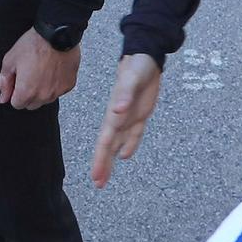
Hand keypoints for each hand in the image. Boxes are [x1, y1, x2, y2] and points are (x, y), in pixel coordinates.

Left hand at [0, 28, 80, 109]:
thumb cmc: (33, 45)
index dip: (14, 94)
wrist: (57, 35)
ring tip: (40, 72)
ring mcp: (58, 92)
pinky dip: (54, 85)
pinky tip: (52, 71)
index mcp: (27, 92)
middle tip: (28, 77)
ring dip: (41, 91)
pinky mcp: (69, 85)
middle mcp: (44, 96)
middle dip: (27, 95)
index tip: (17, 83)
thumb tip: (4, 96)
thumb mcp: (10, 60)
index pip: (17, 104)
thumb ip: (6, 82)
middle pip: (31, 104)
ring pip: (46, 99)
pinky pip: (58, 91)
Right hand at [90, 54, 162, 188]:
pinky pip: (134, 135)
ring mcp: (129, 117)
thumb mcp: (132, 78)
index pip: (105, 141)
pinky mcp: (140, 115)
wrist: (146, 57)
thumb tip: (117, 110)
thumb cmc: (137, 66)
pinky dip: (129, 145)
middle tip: (98, 184)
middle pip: (108, 146)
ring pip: (118, 143)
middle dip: (102, 165)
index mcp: (115, 112)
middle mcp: (119, 118)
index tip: (96, 176)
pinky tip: (125, 156)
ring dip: (111, 160)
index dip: (100, 159)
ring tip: (105, 176)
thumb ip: (124, 94)